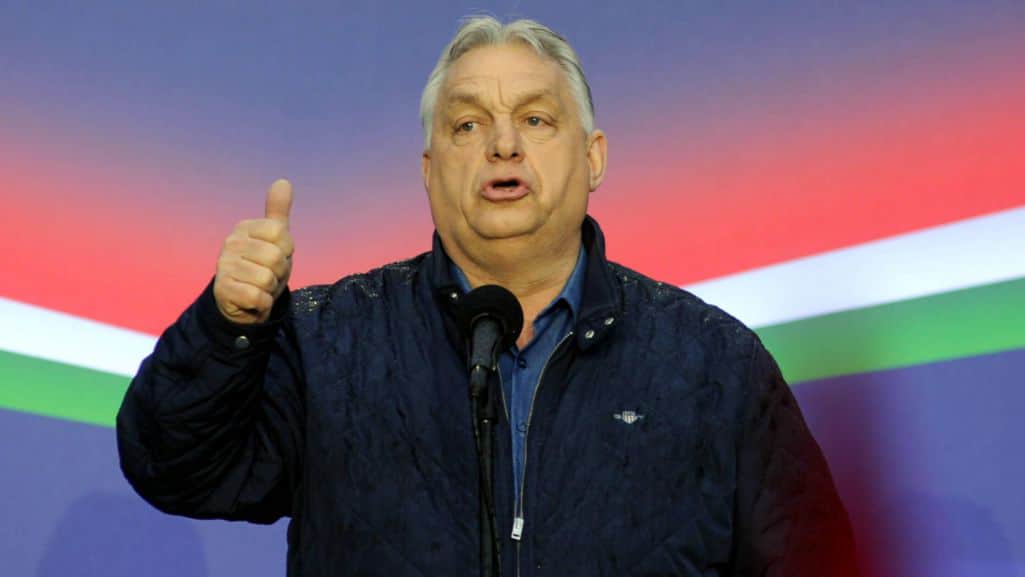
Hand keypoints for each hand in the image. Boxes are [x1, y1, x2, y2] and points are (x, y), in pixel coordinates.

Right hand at [213, 179, 294, 323]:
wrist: (243, 302)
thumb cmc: (263, 267)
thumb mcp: (275, 239)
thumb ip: (278, 212)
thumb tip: (283, 182)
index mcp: (244, 228)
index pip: (280, 233)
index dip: (286, 250)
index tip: (277, 256)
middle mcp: (230, 243)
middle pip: (275, 257)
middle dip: (279, 272)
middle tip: (269, 275)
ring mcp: (223, 266)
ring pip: (267, 278)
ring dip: (270, 289)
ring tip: (261, 287)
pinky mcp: (222, 290)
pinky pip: (257, 296)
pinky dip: (262, 303)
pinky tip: (254, 300)